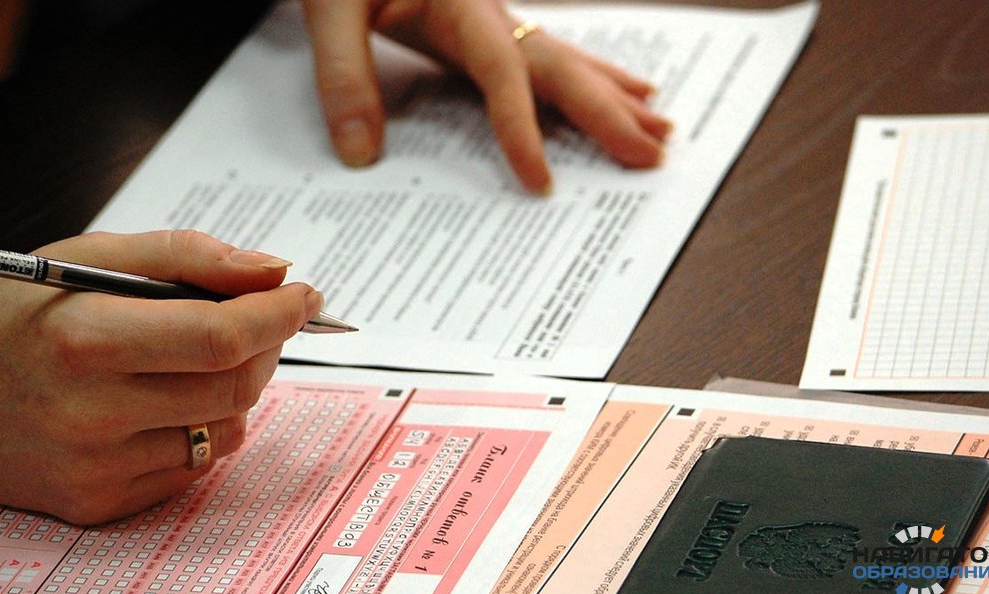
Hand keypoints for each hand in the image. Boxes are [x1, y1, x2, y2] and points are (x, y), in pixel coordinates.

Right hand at [0, 230, 320, 524]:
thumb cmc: (17, 318)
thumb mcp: (90, 258)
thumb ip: (188, 256)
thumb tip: (273, 271)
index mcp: (86, 338)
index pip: (222, 336)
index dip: (278, 314)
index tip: (304, 295)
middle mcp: (90, 412)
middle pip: (237, 386)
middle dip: (265, 346)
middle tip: (254, 321)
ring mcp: (96, 467)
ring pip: (227, 429)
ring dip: (237, 389)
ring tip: (197, 360)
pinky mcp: (100, 503)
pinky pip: (195, 467)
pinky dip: (203, 428)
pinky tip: (166, 403)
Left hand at [302, 0, 672, 193]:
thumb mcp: (329, 9)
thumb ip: (342, 77)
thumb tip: (361, 154)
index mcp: (459, 3)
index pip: (502, 73)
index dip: (523, 128)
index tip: (539, 181)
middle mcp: (489, 10)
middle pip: (560, 64)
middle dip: (609, 112)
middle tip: (650, 153)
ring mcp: (493, 18)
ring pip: (566, 58)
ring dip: (612, 95)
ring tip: (659, 124)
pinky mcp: (486, 27)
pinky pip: (548, 58)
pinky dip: (589, 78)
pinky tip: (615, 89)